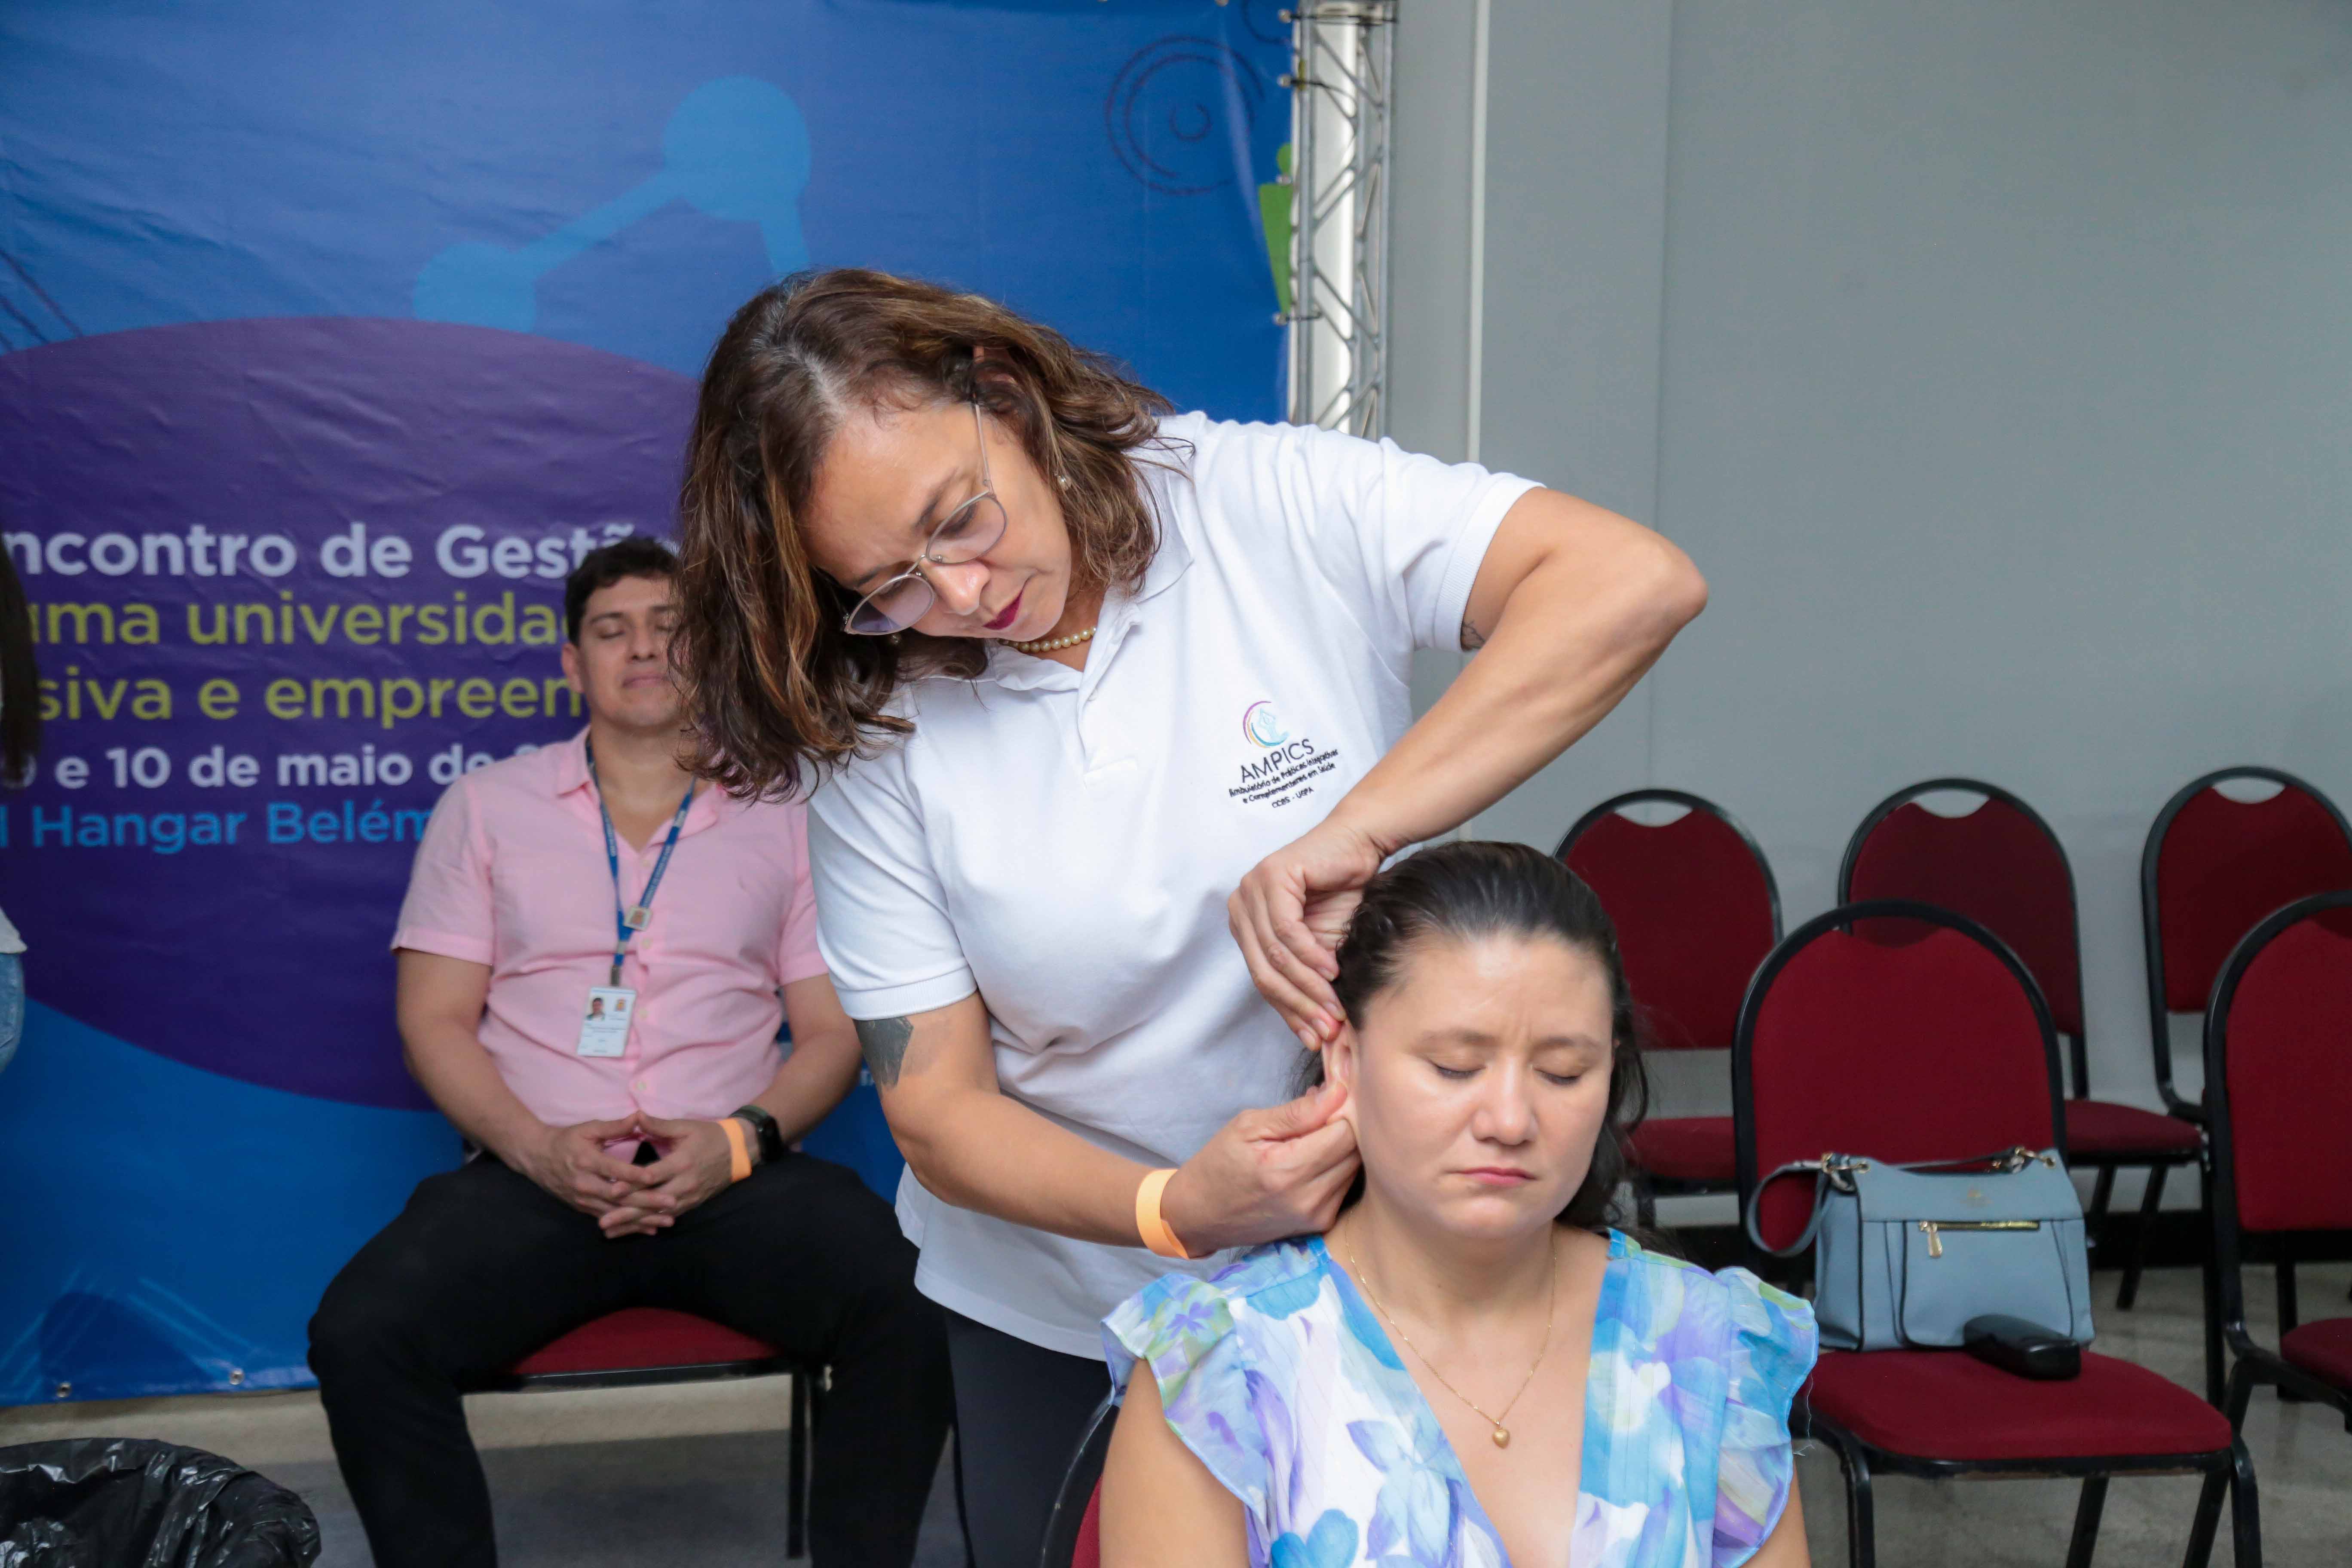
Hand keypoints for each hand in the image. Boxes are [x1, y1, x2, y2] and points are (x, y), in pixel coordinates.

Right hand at [512, 1117, 658, 1222]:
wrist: (537, 1158)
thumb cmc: (566, 1140)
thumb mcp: (589, 1129)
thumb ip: (615, 1126)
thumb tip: (639, 1116)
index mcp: (587, 1161)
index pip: (615, 1170)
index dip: (635, 1175)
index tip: (657, 1178)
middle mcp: (585, 1184)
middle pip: (619, 1197)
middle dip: (647, 1202)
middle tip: (672, 1203)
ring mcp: (583, 1199)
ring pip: (616, 1212)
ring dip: (642, 1219)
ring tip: (667, 1221)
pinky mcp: (583, 1208)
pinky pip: (609, 1218)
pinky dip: (629, 1225)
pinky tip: (649, 1228)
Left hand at [596, 1115, 741, 1237]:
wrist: (738, 1151)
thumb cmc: (709, 1135)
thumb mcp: (685, 1127)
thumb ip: (658, 1126)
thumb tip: (635, 1116)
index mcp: (682, 1162)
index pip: (653, 1176)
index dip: (632, 1184)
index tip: (611, 1190)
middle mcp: (685, 1184)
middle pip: (652, 1202)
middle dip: (627, 1213)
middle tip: (602, 1222)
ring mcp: (689, 1197)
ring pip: (657, 1215)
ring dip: (634, 1224)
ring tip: (611, 1231)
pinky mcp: (691, 1204)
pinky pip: (667, 1217)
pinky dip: (649, 1225)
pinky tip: (632, 1231)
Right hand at [1160, 1078, 1359, 1254]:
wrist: (1200, 1215)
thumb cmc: (1219, 1164)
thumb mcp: (1248, 1126)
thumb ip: (1298, 1112)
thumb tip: (1339, 1092)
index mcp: (1286, 1171)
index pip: (1345, 1132)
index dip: (1341, 1107)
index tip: (1327, 1095)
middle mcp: (1308, 1199)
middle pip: (1356, 1150)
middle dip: (1344, 1125)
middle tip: (1321, 1112)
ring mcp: (1317, 1215)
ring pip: (1355, 1167)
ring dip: (1341, 1147)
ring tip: (1312, 1136)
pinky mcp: (1320, 1224)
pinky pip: (1345, 1185)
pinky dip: (1335, 1167)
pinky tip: (1312, 1158)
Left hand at [1228, 815, 1386, 1047]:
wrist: (1359, 847)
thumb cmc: (1341, 894)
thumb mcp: (1321, 948)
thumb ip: (1308, 980)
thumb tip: (1313, 1033)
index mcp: (1245, 925)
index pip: (1261, 978)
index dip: (1288, 1012)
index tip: (1312, 1038)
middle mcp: (1241, 906)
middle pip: (1263, 971)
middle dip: (1298, 1005)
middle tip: (1326, 1028)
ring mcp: (1251, 889)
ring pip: (1274, 954)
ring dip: (1307, 985)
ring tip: (1333, 1006)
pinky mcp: (1271, 877)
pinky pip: (1286, 930)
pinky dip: (1310, 955)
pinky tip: (1332, 970)